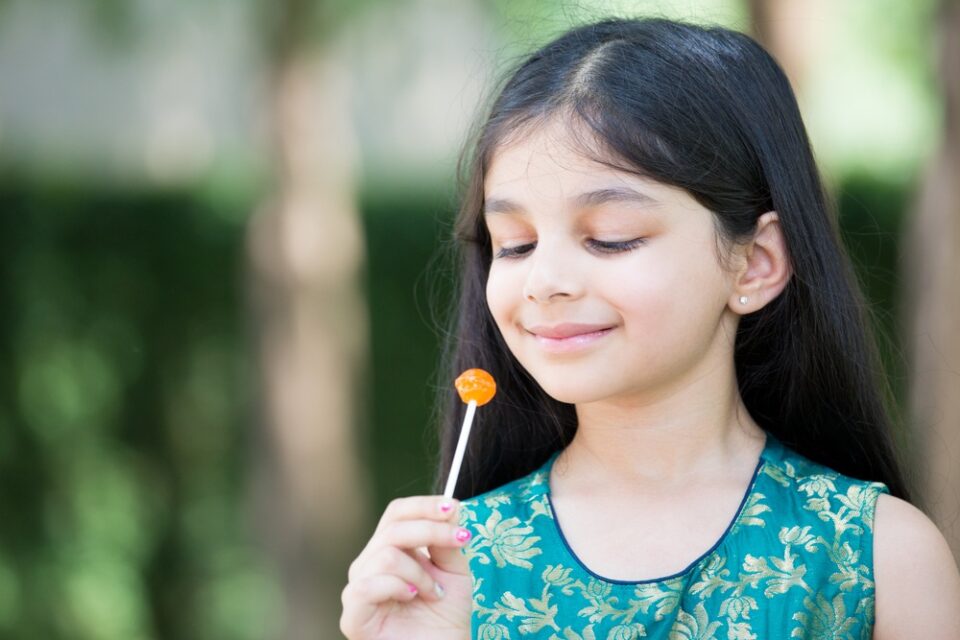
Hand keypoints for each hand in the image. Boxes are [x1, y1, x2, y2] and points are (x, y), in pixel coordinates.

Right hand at [340, 496, 472, 638]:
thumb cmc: (445, 616)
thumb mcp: (454, 571)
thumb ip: (446, 541)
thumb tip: (448, 508)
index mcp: (389, 550)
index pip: (396, 514)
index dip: (423, 505)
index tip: (452, 506)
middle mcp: (369, 565)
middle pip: (392, 528)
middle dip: (432, 531)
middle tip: (461, 539)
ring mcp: (358, 589)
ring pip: (385, 555)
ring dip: (420, 572)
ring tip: (434, 592)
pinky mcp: (353, 615)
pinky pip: (367, 585)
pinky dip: (397, 587)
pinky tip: (412, 597)